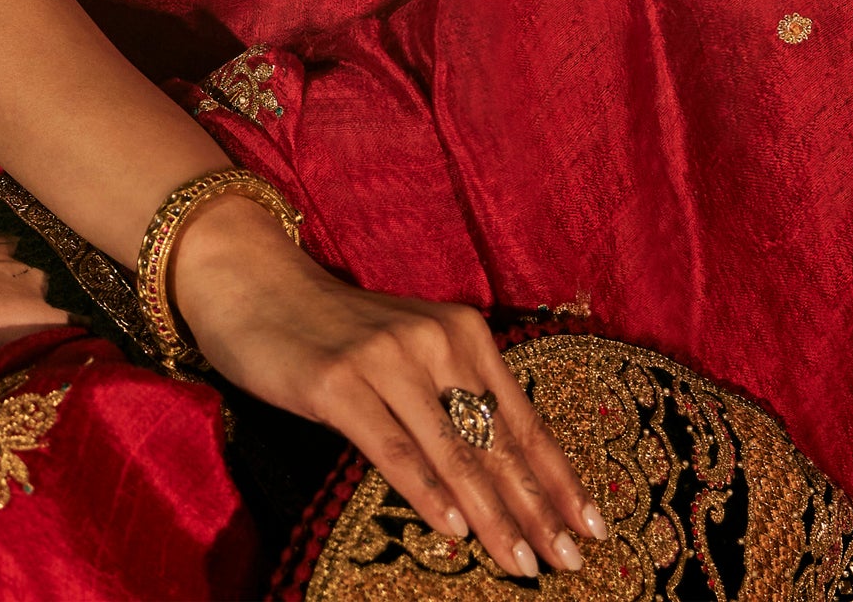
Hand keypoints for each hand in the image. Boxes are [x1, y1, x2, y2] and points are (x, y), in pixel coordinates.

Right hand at [172, 195, 607, 577]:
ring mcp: (387, 360)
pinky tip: (454, 531)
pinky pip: (394, 448)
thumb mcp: (409, 350)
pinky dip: (427, 493)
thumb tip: (505, 477)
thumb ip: (453, 396)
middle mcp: (435, 341)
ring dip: (493, 517)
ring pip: (454, 453)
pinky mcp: (338, 384)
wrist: (258, 285)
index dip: (560, 476)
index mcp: (463, 331)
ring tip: (525, 566)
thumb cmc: (339, 330)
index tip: (595, 526)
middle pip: (497, 442)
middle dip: (538, 509)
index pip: (522, 419)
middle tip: (572, 561)